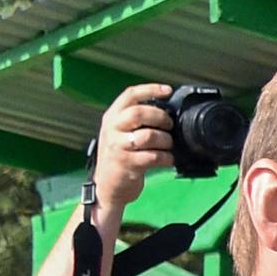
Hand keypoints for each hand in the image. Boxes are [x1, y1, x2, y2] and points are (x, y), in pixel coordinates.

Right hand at [93, 84, 174, 212]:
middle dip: (160, 117)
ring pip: (148, 136)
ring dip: (166, 140)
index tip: (168, 90)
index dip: (150, 89)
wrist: (108, 186)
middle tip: (169, 126)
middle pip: (138, 113)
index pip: (129, 95)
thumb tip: (167, 112)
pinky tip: (168, 160)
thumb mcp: (121, 134)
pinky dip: (166, 158)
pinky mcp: (127, 164)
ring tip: (168, 146)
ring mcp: (118, 146)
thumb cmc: (120, 157)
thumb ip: (136, 121)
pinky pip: (153, 157)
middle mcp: (112, 129)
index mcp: (112, 117)